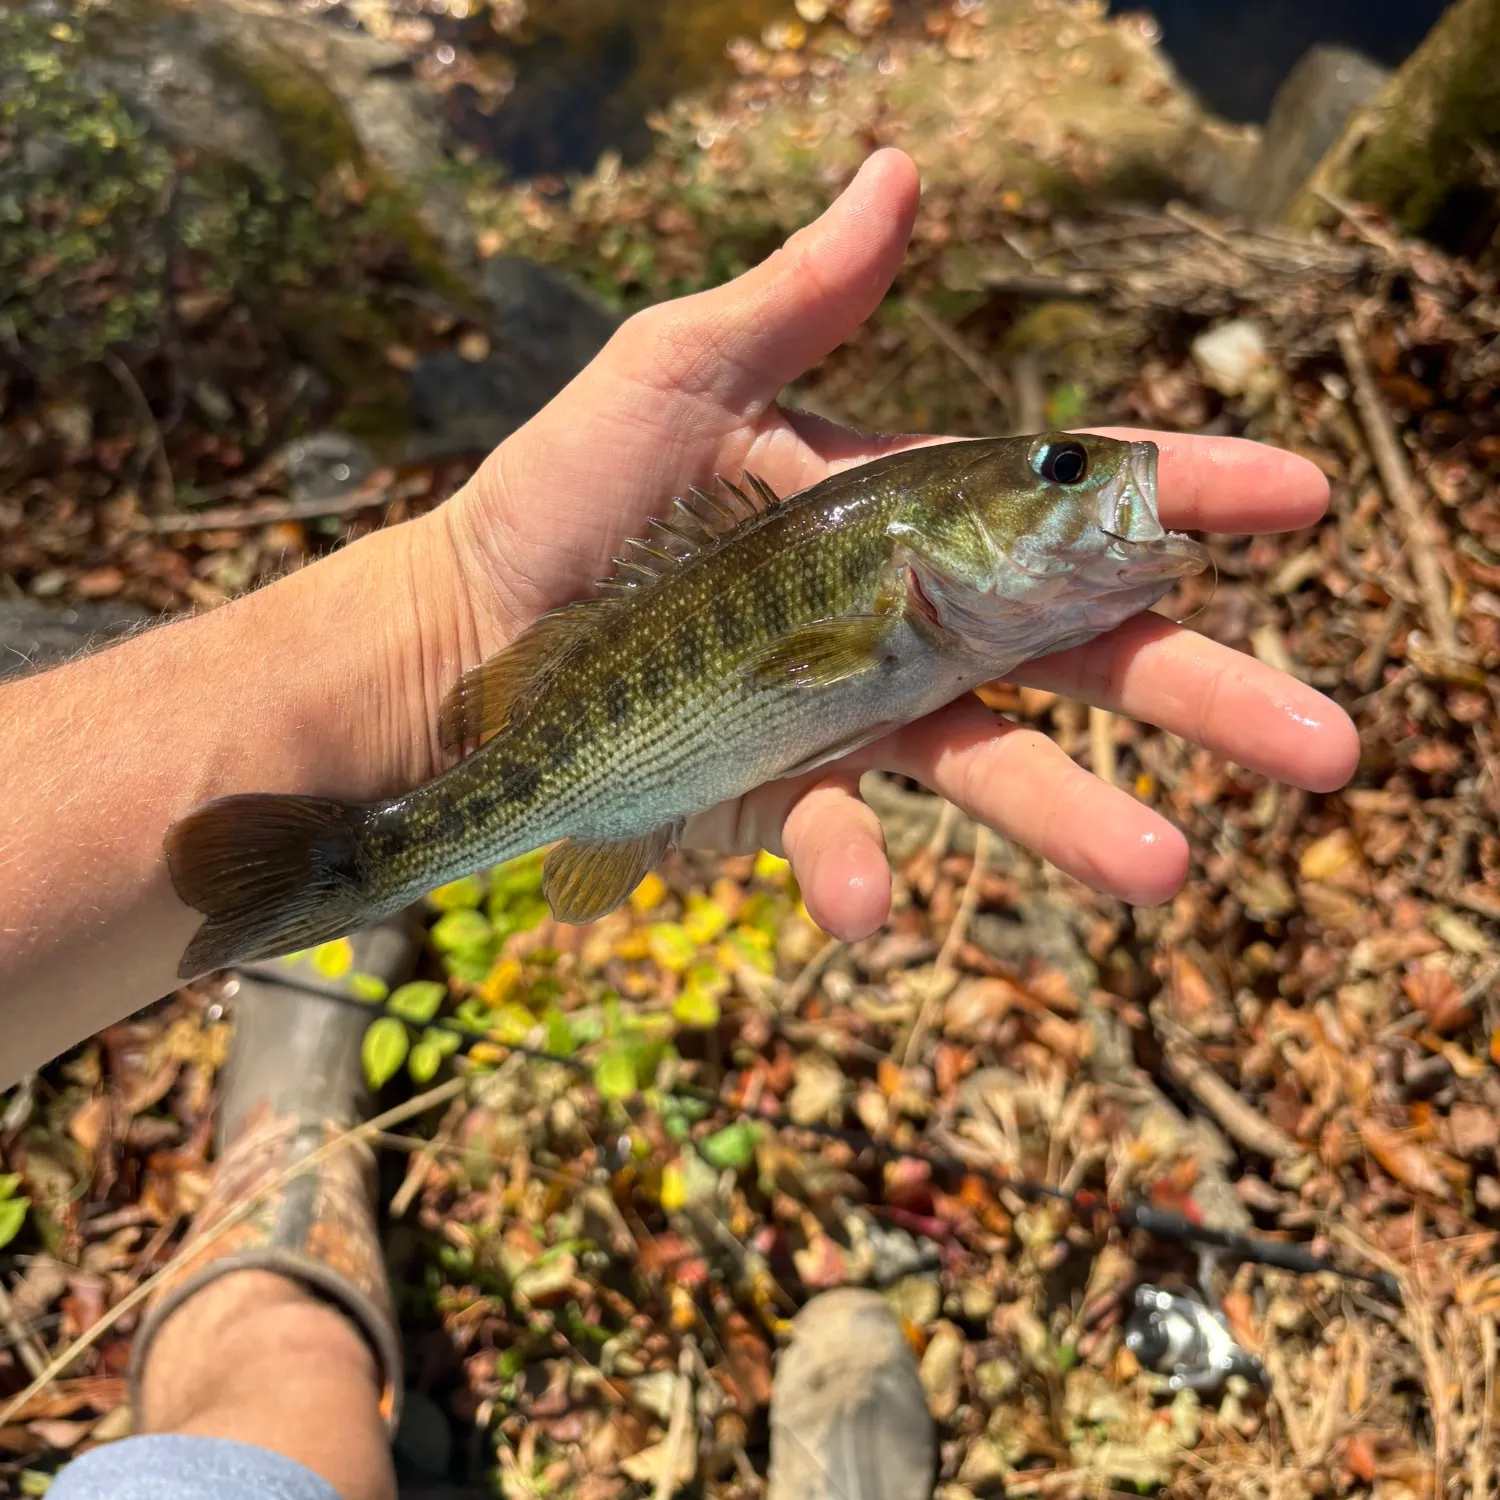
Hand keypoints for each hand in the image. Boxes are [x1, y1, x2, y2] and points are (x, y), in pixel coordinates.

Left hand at [428, 148, 1357, 939]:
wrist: (465, 642)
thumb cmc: (566, 498)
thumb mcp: (676, 372)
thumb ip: (799, 298)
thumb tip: (902, 168)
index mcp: (903, 512)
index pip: (1069, 499)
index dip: (1182, 494)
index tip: (1298, 498)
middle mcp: (906, 620)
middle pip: (1083, 657)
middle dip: (1207, 694)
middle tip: (1325, 746)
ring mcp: (855, 718)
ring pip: (999, 769)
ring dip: (1084, 819)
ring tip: (1168, 871)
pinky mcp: (789, 796)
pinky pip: (848, 837)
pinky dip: (858, 868)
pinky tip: (861, 901)